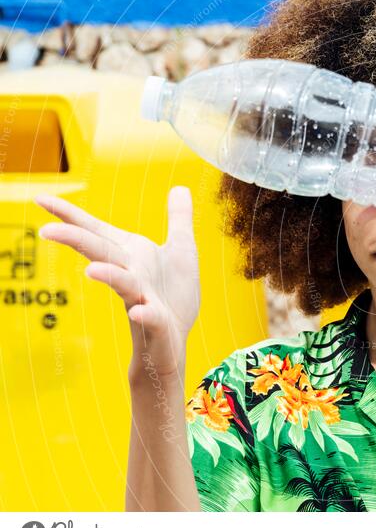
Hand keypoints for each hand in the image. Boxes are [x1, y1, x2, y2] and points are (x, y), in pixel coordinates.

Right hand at [34, 186, 199, 379]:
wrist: (173, 340)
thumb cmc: (173, 296)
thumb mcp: (182, 250)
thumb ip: (179, 219)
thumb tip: (180, 187)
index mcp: (132, 255)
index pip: (96, 232)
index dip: (70, 216)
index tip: (40, 198)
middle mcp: (131, 274)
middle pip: (101, 253)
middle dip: (76, 241)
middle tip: (44, 231)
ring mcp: (142, 298)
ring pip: (122, 284)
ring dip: (108, 276)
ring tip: (91, 272)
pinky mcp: (157, 321)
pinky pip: (149, 317)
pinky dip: (145, 313)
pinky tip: (139, 312)